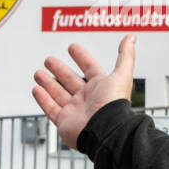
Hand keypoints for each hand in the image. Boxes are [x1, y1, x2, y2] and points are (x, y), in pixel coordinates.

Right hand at [32, 35, 136, 151]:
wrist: (105, 131)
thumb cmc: (114, 104)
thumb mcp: (121, 75)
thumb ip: (125, 56)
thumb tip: (132, 37)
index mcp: (100, 87)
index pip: (89, 68)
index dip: (81, 57)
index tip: (72, 47)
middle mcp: (87, 98)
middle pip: (70, 80)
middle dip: (59, 70)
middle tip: (48, 60)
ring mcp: (75, 110)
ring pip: (58, 94)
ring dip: (48, 83)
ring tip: (38, 73)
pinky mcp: (64, 122)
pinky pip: (51, 109)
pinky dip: (43, 99)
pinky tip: (36, 89)